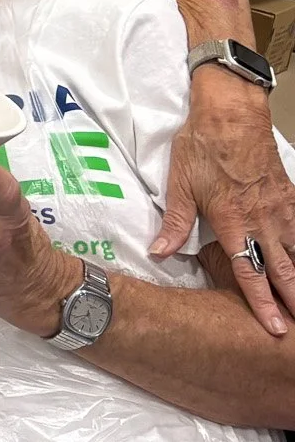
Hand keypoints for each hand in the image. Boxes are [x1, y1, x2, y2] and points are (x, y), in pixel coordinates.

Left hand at [155, 66, 294, 334]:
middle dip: (293, 301)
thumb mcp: (180, 184)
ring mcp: (281, 209)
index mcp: (233, 222)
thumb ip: (175, 223)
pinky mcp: (290, 197)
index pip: (251, 272)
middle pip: (283, 270)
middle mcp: (263, 221)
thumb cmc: (201, 147)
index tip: (274, 327)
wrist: (232, 114)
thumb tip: (159, 253)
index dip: (262, 303)